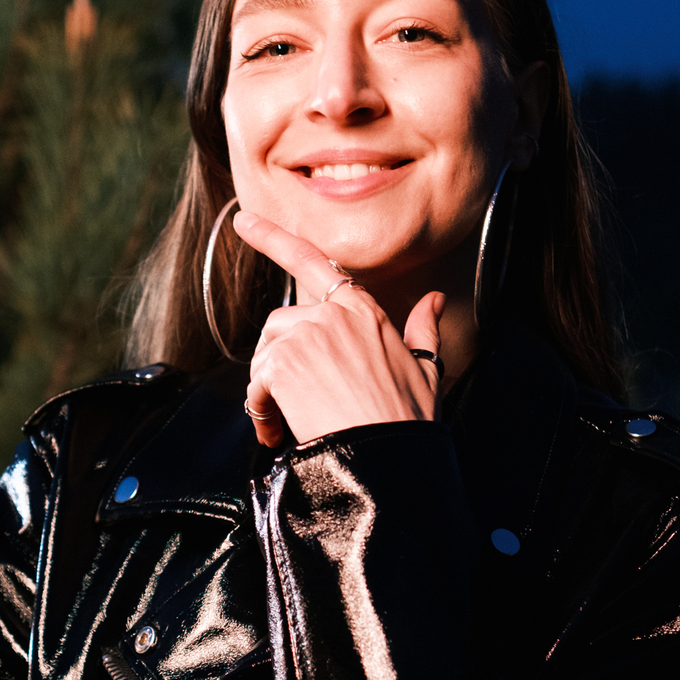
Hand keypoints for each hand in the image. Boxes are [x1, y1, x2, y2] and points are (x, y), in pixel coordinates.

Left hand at [232, 211, 442, 447]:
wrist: (386, 457)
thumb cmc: (406, 420)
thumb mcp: (426, 369)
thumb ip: (425, 329)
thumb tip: (434, 300)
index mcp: (363, 311)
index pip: (313, 262)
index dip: (274, 238)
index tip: (244, 221)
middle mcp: (332, 315)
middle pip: (281, 324)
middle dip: (280, 362)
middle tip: (293, 402)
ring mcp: (306, 336)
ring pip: (266, 353)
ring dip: (270, 389)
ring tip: (290, 420)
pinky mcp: (282, 363)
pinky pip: (256, 383)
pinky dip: (262, 410)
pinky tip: (280, 430)